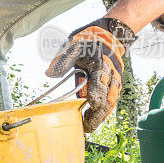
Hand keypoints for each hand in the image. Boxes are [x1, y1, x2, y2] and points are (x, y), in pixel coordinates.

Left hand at [45, 17, 135, 132]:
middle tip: (87, 125)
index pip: (100, 80)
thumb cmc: (88, 41)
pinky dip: (104, 112)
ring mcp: (114, 80)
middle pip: (108, 96)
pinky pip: (111, 101)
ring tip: (89, 127)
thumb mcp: (73, 44)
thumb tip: (49, 74)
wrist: (108, 36)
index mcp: (101, 63)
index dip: (97, 93)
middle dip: (99, 112)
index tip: (91, 104)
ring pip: (112, 101)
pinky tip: (94, 121)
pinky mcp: (114, 86)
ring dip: (102, 115)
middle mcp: (111, 74)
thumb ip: (62, 59)